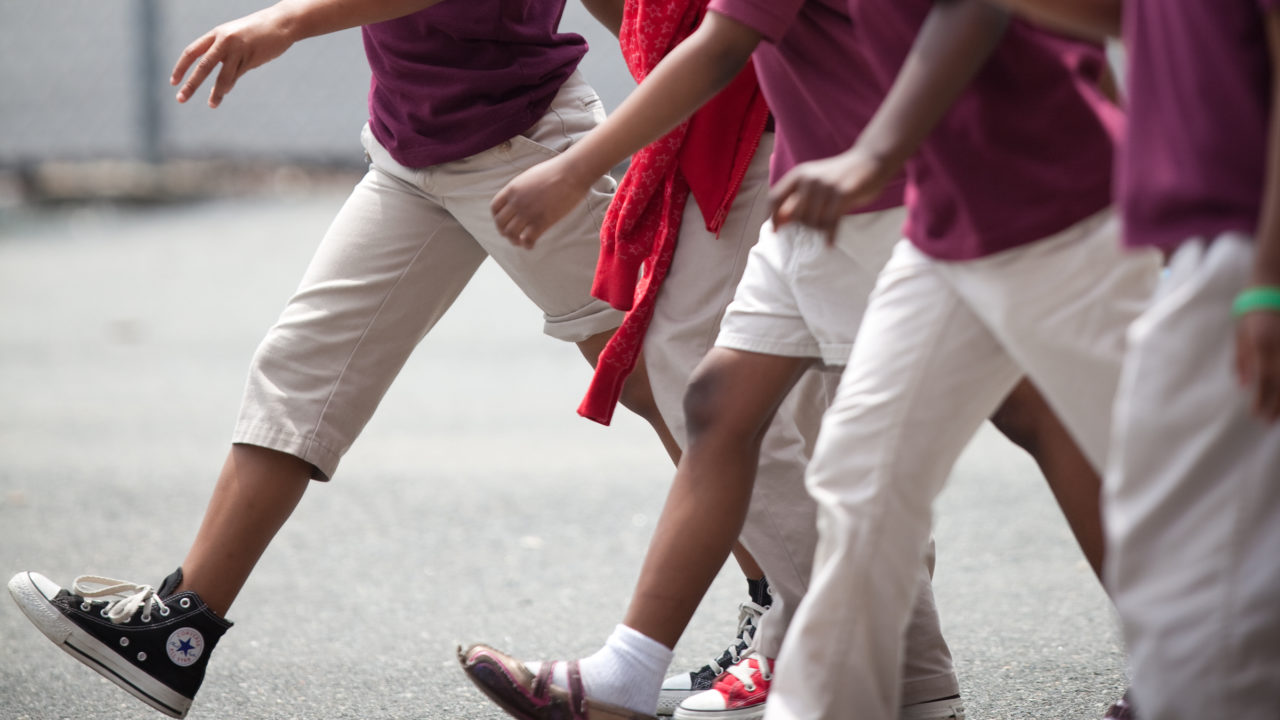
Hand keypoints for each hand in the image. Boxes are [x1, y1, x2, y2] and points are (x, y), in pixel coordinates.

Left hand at [171, 6, 296, 107]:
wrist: (281, 23)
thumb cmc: (258, 32)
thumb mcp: (236, 39)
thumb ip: (226, 56)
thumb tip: (224, 83)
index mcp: (216, 34)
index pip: (192, 52)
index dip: (181, 67)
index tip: (173, 82)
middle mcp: (224, 41)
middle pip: (203, 66)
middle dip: (191, 84)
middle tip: (180, 98)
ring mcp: (238, 49)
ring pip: (223, 75)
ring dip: (216, 92)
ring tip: (211, 105)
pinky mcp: (252, 58)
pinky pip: (237, 75)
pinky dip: (230, 85)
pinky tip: (224, 93)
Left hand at [491, 155, 596, 248]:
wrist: (571, 173)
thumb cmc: (556, 171)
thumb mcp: (530, 176)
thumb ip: (522, 188)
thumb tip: (523, 197)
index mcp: (513, 189)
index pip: (495, 207)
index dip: (497, 218)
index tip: (503, 222)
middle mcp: (517, 201)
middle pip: (500, 223)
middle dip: (504, 231)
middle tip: (511, 235)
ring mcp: (528, 212)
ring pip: (511, 234)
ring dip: (514, 240)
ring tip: (520, 242)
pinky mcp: (541, 221)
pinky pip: (528, 240)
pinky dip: (527, 245)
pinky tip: (531, 245)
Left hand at [768, 147, 893, 243]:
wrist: (871, 160)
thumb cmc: (841, 177)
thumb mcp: (816, 184)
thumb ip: (798, 200)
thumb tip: (780, 222)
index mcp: (799, 174)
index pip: (775, 198)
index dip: (772, 217)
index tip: (775, 232)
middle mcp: (809, 179)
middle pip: (796, 216)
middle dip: (805, 226)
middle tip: (819, 226)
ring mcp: (825, 185)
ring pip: (813, 222)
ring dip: (820, 230)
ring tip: (829, 225)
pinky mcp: (842, 194)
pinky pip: (830, 223)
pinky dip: (829, 236)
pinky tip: (829, 244)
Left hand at [1235, 310, 1279, 421]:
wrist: (1271, 288)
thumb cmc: (1251, 313)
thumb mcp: (1240, 335)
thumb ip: (1242, 361)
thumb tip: (1243, 385)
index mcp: (1261, 344)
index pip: (1264, 378)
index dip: (1262, 398)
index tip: (1257, 414)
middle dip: (1277, 405)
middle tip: (1269, 421)